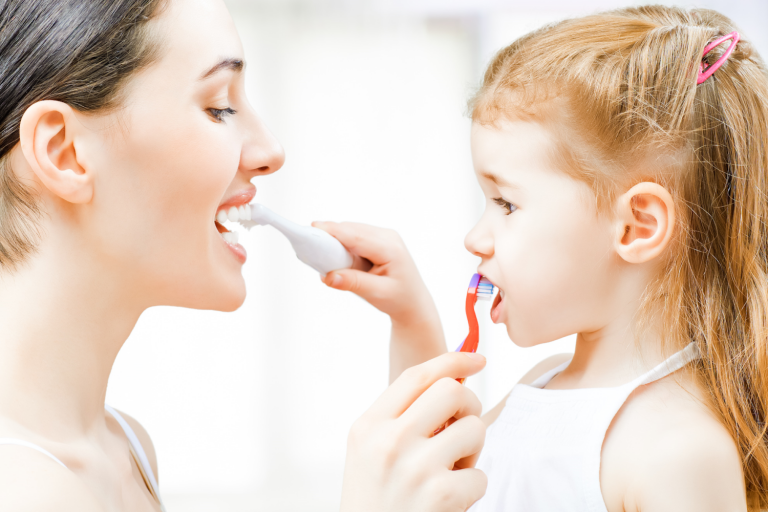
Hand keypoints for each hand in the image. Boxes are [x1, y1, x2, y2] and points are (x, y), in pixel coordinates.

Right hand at [313, 222, 446, 380]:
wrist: (413, 303)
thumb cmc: (398, 299)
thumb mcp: (377, 293)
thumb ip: (353, 283)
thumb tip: (328, 276)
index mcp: (390, 248)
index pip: (356, 236)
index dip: (333, 231)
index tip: (312, 228)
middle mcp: (388, 237)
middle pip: (351, 230)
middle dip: (330, 235)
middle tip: (308, 244)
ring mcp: (383, 236)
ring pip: (351, 231)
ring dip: (335, 240)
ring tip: (318, 252)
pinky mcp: (377, 240)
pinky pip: (354, 236)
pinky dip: (342, 243)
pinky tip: (333, 254)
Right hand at [340, 352, 487, 511]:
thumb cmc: (375, 499)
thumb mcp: (370, 451)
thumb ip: (402, 415)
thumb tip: (456, 379)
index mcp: (368, 426)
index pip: (418, 374)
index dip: (453, 359)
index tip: (477, 359)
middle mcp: (389, 441)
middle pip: (452, 390)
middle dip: (468, 404)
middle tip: (462, 426)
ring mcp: (416, 468)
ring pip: (475, 428)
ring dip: (472, 450)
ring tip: (451, 469)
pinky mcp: (442, 495)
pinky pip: (480, 474)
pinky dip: (472, 488)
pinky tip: (450, 501)